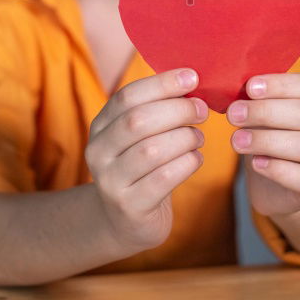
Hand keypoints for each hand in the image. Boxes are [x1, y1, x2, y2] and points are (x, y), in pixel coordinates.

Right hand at [85, 68, 207, 251]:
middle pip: (139, 121)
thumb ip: (155, 110)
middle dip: (177, 110)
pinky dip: (187, 163)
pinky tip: (195, 158)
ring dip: (185, 138)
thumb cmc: (143, 168)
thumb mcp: (139, 137)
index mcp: (100, 127)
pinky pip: (164, 178)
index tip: (192, 77)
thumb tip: (191, 78)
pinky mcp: (129, 206)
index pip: (127, 96)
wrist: (126, 221)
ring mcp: (111, 182)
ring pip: (152, 150)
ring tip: (197, 137)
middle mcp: (98, 152)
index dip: (161, 84)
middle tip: (202, 110)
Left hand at [226, 73, 299, 216]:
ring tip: (237, 141)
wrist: (275, 186)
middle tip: (234, 115)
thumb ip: (257, 102)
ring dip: (267, 141)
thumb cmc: (268, 141)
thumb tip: (238, 92)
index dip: (280, 84)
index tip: (250, 88)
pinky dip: (279, 170)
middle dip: (267, 112)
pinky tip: (257, 163)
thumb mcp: (262, 118)